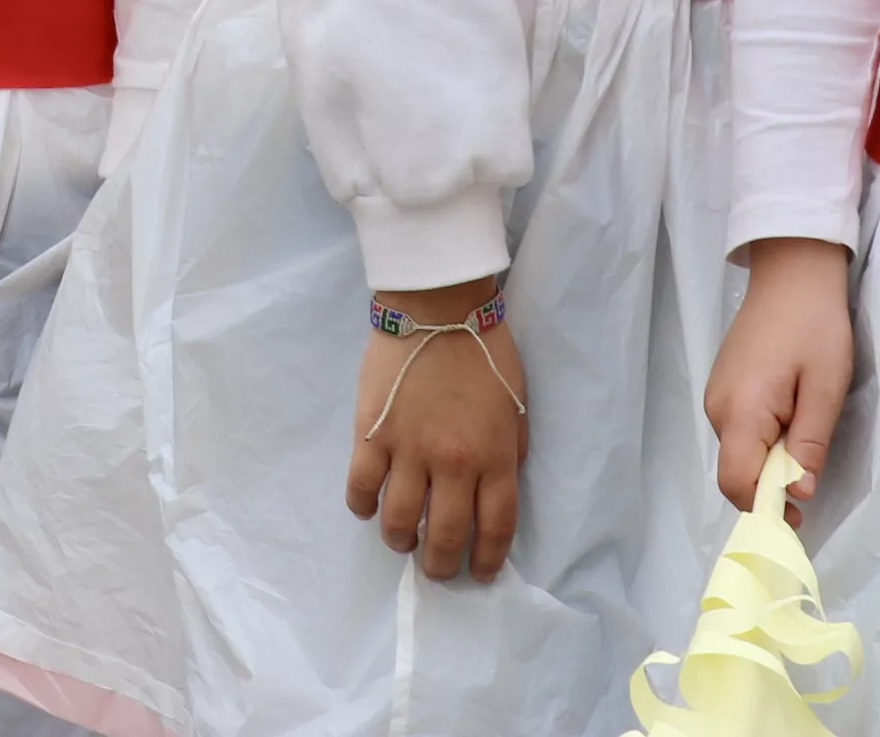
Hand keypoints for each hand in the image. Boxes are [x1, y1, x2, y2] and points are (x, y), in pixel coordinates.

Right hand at [347, 275, 526, 579]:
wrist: (436, 307)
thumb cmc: (484, 351)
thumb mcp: (517, 402)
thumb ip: (509, 451)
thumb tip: (497, 490)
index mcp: (494, 455)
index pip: (495, 527)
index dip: (489, 559)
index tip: (481, 572)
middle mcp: (452, 462)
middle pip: (445, 536)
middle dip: (443, 566)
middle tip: (439, 569)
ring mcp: (408, 450)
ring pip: (399, 523)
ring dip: (401, 543)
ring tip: (404, 542)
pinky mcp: (371, 434)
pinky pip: (361, 489)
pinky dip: (364, 508)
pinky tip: (370, 508)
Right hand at [706, 239, 852, 510]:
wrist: (792, 271)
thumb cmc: (815, 326)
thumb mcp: (826, 388)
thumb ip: (810, 444)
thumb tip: (800, 494)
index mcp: (741, 411)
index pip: (737, 483)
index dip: (765, 510)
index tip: (801, 518)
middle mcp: (717, 408)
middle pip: (736, 471)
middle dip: (771, 487)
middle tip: (812, 480)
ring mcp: (716, 394)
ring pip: (738, 451)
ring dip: (769, 461)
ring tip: (806, 439)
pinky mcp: (723, 384)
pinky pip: (738, 430)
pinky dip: (762, 440)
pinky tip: (791, 419)